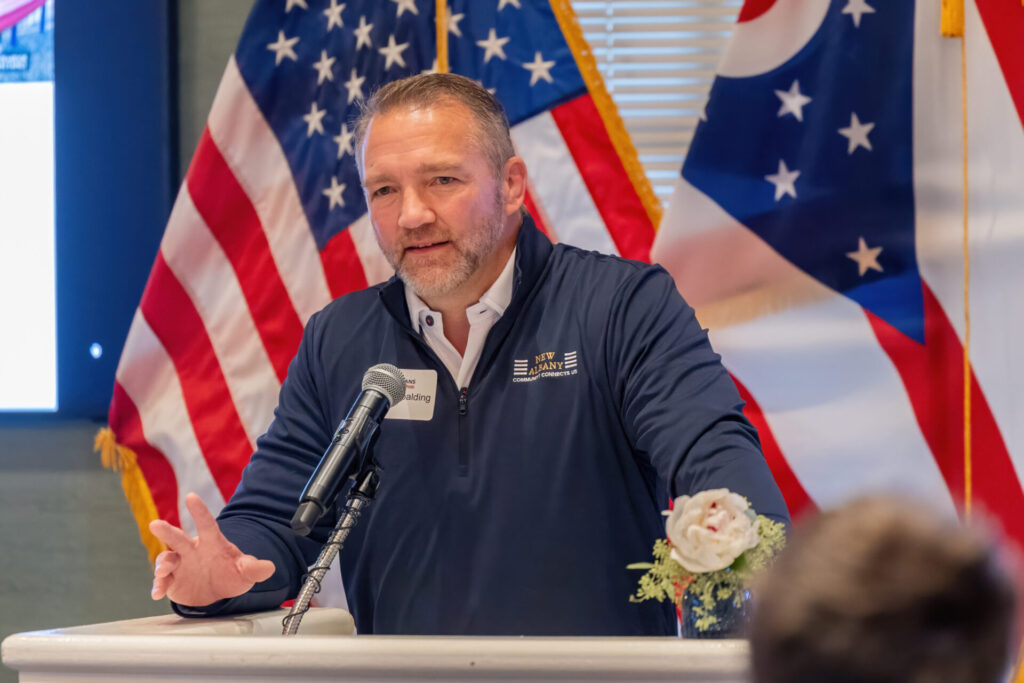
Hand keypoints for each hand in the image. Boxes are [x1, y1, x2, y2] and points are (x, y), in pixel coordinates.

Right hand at [149, 492, 275, 606]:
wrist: (218, 591)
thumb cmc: (231, 573)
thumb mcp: (245, 572)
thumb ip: (255, 568)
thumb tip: (270, 567)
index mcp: (211, 542)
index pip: (206, 524)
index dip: (199, 511)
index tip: (191, 497)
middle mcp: (192, 550)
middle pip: (178, 538)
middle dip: (167, 531)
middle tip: (155, 524)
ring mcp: (180, 564)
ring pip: (167, 559)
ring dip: (163, 564)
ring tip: (163, 570)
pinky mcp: (172, 580)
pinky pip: (163, 581)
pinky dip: (159, 586)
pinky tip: (157, 593)